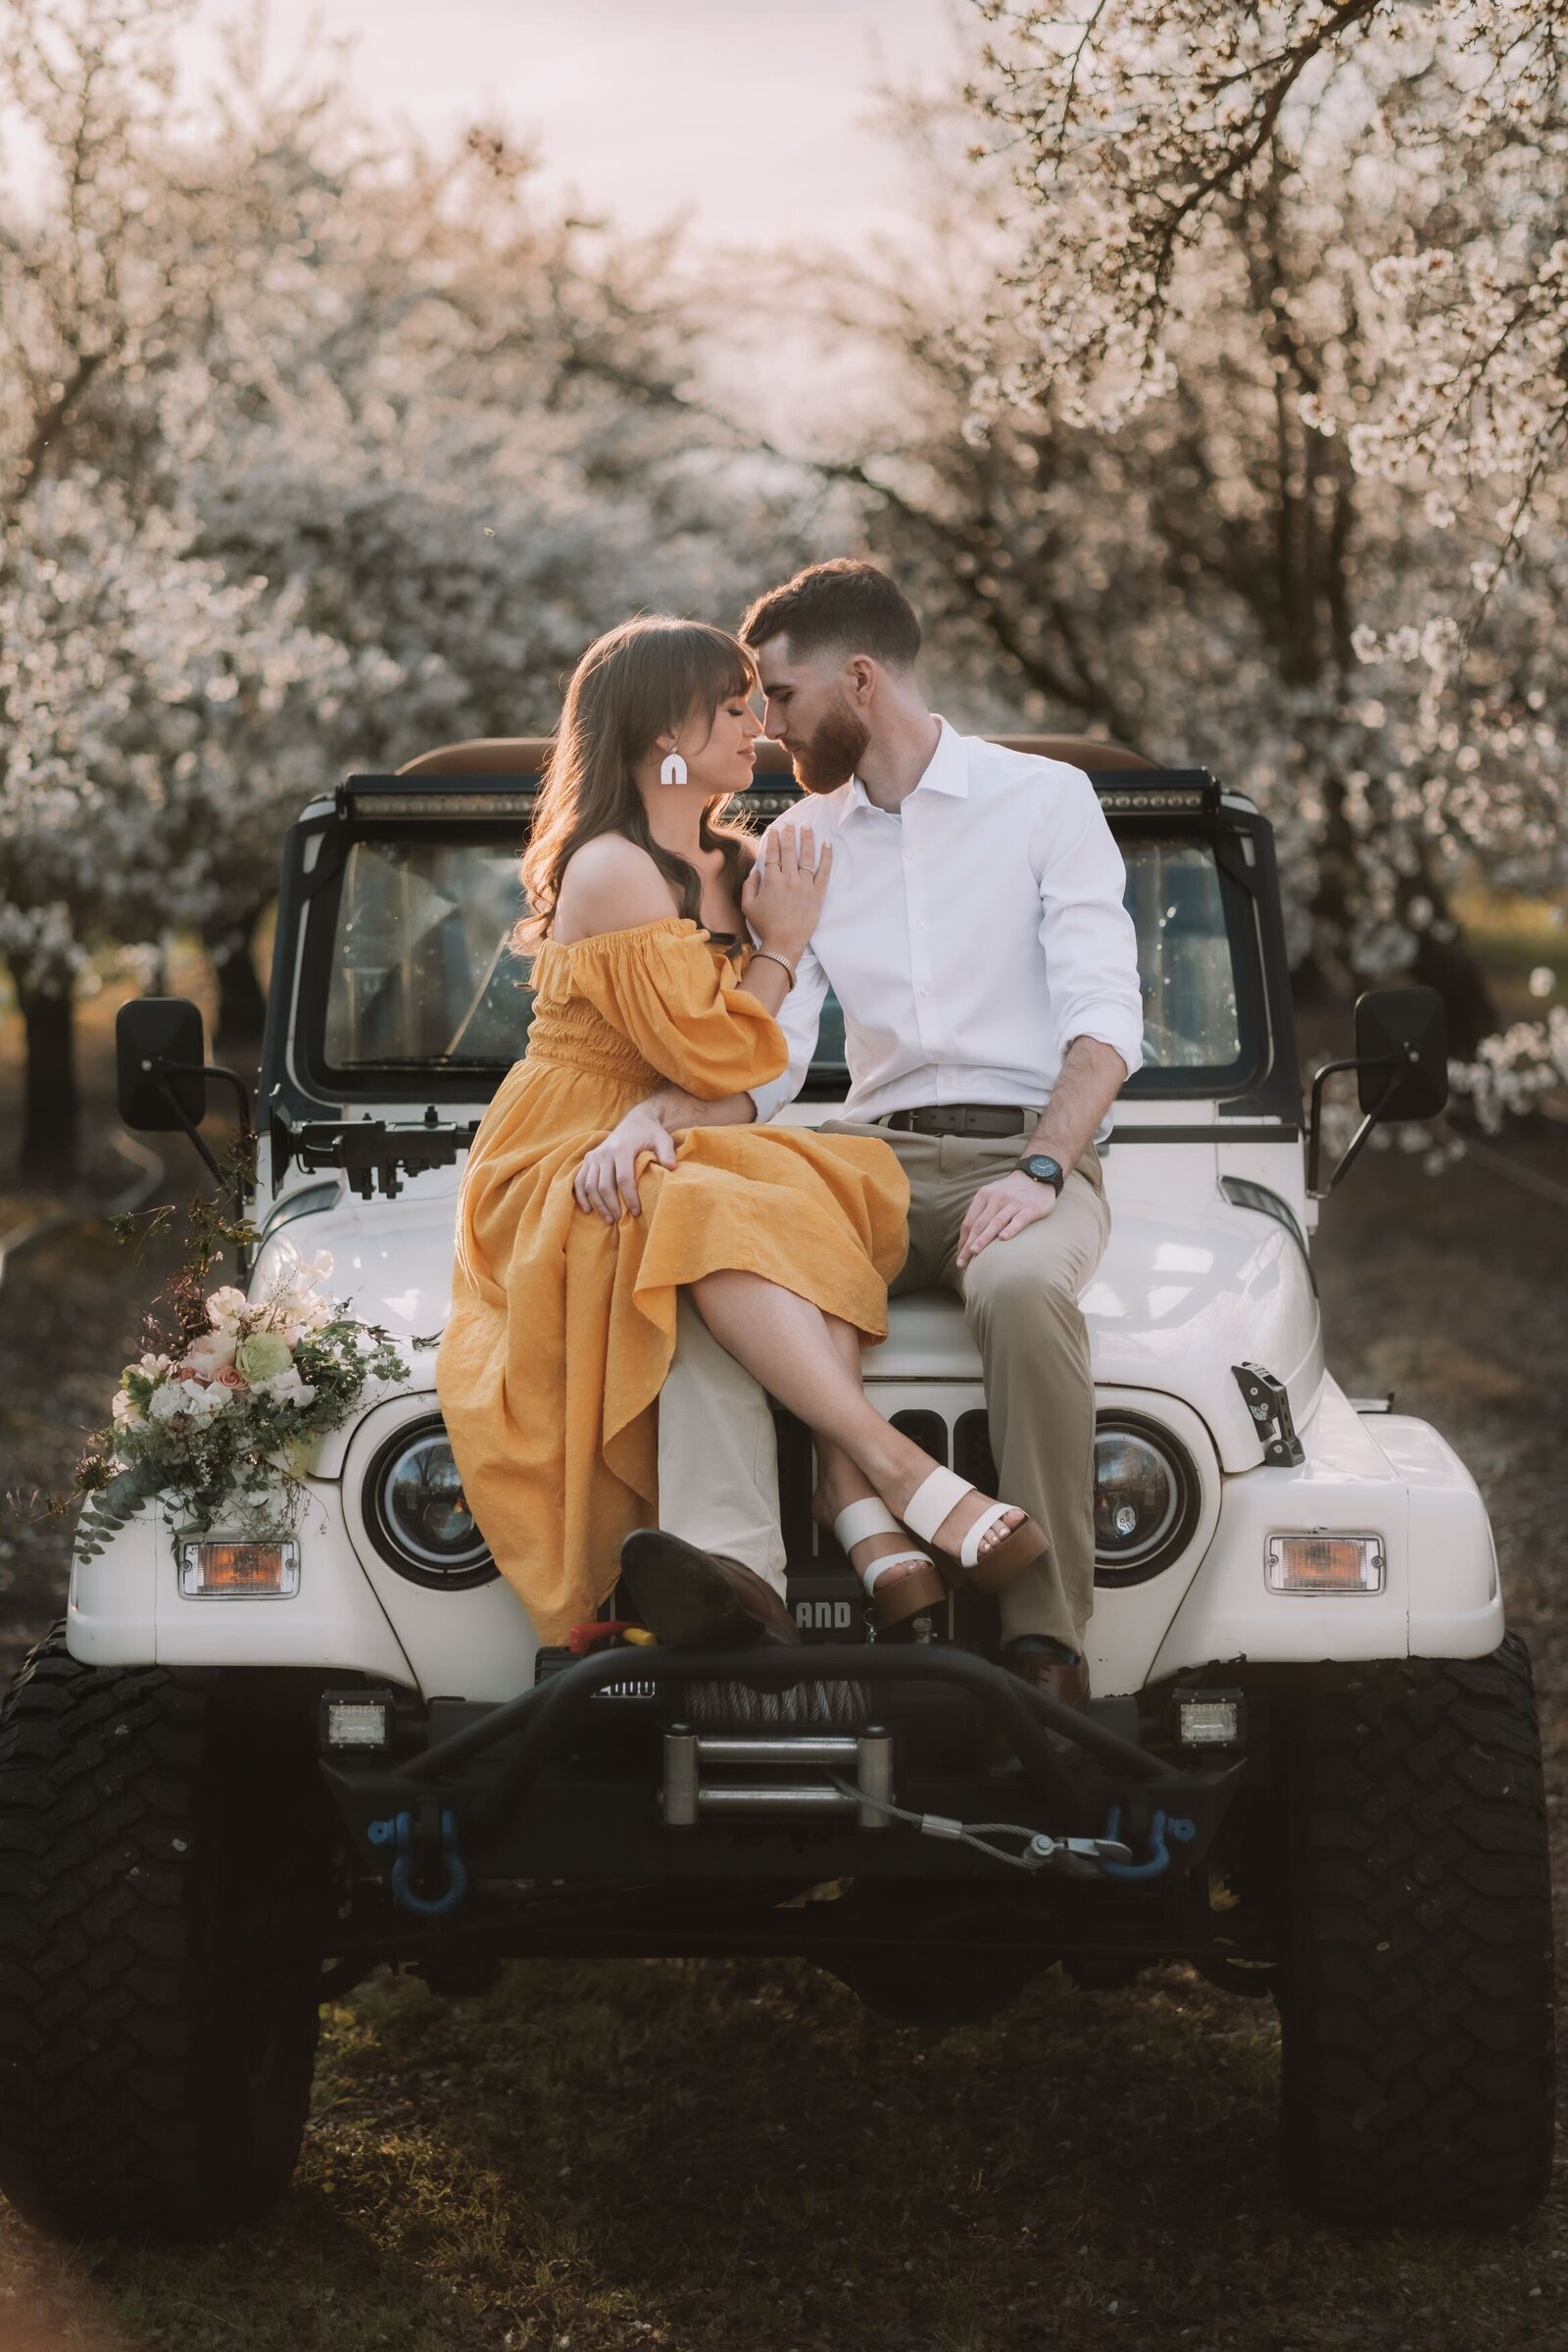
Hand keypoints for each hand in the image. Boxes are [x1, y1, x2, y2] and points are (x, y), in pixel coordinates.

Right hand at [573, 1104, 677, 1221]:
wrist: (636, 1121)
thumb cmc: (651, 1133)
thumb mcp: (663, 1139)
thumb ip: (667, 1153)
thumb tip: (672, 1168)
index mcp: (622, 1148)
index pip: (623, 1178)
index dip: (629, 1197)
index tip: (636, 1212)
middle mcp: (604, 1152)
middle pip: (604, 1185)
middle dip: (612, 1206)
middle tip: (621, 1220)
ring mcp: (594, 1156)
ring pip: (590, 1185)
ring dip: (598, 1205)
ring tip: (609, 1220)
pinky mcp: (588, 1158)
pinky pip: (579, 1180)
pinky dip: (581, 1196)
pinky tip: (588, 1210)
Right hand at [741, 824, 831, 960]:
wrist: (785, 942)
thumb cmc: (765, 926)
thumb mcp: (748, 906)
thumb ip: (749, 885)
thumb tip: (755, 870)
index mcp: (771, 880)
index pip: (772, 854)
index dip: (772, 840)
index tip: (774, 830)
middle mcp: (789, 879)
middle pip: (789, 851)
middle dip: (789, 835)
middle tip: (790, 824)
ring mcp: (805, 885)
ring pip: (807, 856)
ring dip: (806, 839)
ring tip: (807, 827)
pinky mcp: (818, 893)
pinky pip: (824, 871)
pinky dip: (826, 856)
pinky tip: (826, 844)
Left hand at [955, 1171, 1056, 1270]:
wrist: (1036, 1175)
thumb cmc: (1010, 1192)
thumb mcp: (992, 1195)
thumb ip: (981, 1213)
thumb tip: (967, 1239)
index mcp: (984, 1195)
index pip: (970, 1221)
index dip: (963, 1240)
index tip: (960, 1257)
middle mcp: (997, 1197)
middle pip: (980, 1224)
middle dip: (969, 1244)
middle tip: (962, 1263)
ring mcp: (1014, 1202)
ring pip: (996, 1222)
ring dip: (984, 1238)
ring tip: (974, 1252)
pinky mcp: (1031, 1207)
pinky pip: (1019, 1219)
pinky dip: (1011, 1228)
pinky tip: (1003, 1239)